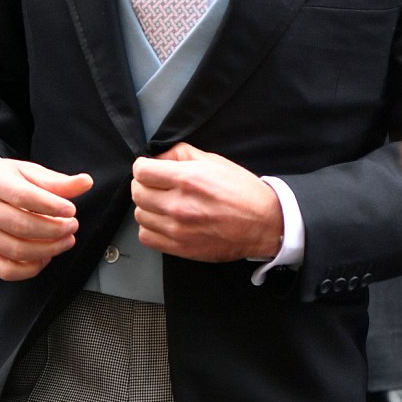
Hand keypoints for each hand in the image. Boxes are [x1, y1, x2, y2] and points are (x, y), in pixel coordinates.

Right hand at [0, 157, 92, 280]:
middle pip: (21, 226)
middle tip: (71, 227)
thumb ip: (56, 181)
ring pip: (16, 251)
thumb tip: (84, 183)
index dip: (51, 206)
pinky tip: (44, 257)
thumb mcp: (26, 171)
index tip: (71, 210)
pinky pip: (6, 270)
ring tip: (64, 241)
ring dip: (48, 250)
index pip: (24, 197)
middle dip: (54, 230)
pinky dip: (30, 269)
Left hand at [131, 141, 283, 262]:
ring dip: (148, 207)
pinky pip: (146, 237)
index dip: (143, 167)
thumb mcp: (214, 161)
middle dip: (145, 185)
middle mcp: (179, 204)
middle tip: (157, 185)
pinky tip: (164, 222)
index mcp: (188, 179)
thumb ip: (182, 153)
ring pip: (139, 215)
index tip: (150, 169)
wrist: (264, 224)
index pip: (141, 171)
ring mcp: (178, 229)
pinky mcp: (180, 248)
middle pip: (137, 192)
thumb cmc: (242, 192)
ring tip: (164, 205)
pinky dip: (151, 228)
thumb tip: (158, 156)